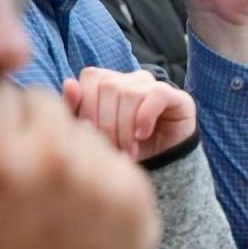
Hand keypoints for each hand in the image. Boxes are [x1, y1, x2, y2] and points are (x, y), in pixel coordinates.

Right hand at [0, 86, 157, 248]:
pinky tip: (77, 215)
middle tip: (12, 170)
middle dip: (25, 128)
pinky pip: (120, 166)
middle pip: (45, 106)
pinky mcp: (141, 207)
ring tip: (44, 197)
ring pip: (85, 133)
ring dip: (65, 151)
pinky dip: (101, 179)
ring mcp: (108, 184)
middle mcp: (57, 162)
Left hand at [63, 67, 195, 161]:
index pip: (91, 78)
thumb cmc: (122, 151)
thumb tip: (69, 83)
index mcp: (109, 82)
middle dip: (107, 123)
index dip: (87, 107)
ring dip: (125, 127)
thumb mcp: (93, 135)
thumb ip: (76, 110)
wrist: (160, 170)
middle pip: (109, 87)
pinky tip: (142, 136)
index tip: (92, 138)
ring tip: (128, 151)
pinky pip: (156, 95)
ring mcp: (155, 86)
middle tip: (113, 150)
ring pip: (130, 93)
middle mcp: (132, 79)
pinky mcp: (178, 97)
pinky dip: (145, 117)